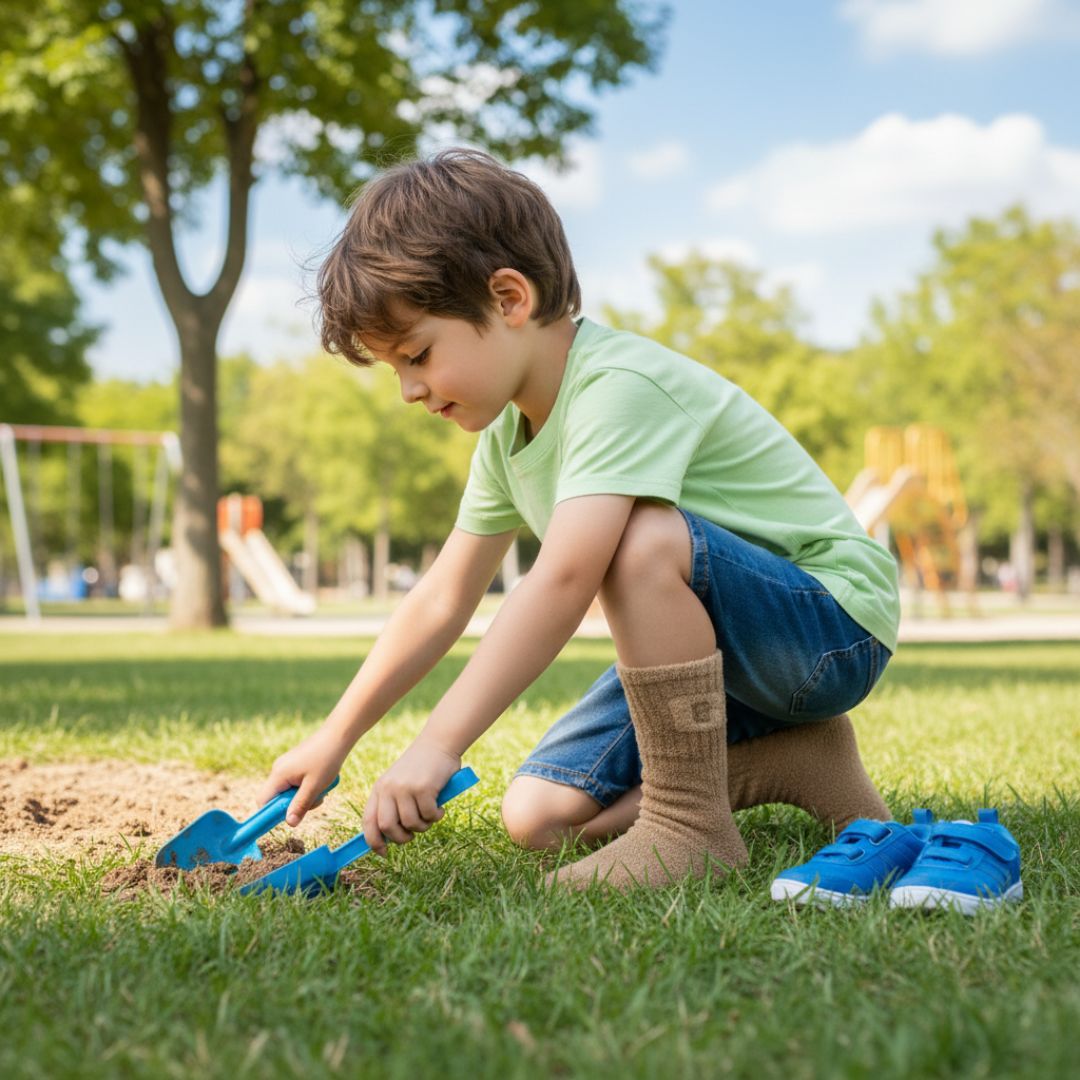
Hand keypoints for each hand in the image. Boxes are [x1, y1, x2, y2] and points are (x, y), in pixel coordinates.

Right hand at [259, 726, 350, 826]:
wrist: (338, 735)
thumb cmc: (327, 759)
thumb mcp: (314, 787)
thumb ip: (300, 805)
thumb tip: (289, 823)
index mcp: (278, 774)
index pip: (263, 801)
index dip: (271, 814)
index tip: (288, 819)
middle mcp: (278, 770)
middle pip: (277, 798)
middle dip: (295, 804)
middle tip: (314, 799)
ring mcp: (286, 766)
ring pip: (289, 791)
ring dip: (305, 796)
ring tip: (322, 788)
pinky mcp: (295, 764)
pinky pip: (296, 783)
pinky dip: (308, 787)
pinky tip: (322, 781)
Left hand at [362, 739, 460, 855]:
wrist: (439, 743)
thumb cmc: (421, 768)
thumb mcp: (400, 783)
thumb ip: (393, 805)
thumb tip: (389, 838)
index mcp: (380, 788)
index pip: (368, 822)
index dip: (374, 842)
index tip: (383, 853)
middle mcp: (388, 788)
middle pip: (387, 827)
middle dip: (401, 838)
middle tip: (413, 834)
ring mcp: (405, 788)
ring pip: (411, 824)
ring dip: (423, 826)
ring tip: (431, 816)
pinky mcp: (423, 788)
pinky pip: (428, 815)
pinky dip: (436, 816)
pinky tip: (440, 807)